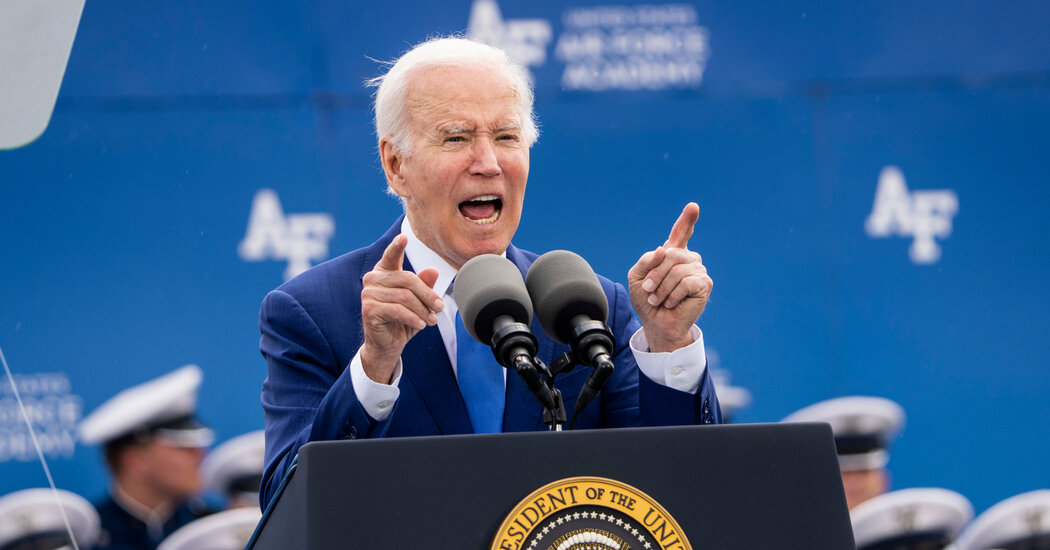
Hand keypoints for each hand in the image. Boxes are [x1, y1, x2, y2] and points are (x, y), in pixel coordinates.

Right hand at [359, 234, 443, 382]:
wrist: (387, 345)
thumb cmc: (403, 319)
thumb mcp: (418, 302)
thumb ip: (424, 285)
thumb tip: (433, 270)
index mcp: (384, 272)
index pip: (391, 256)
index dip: (397, 246)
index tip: (404, 236)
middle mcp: (373, 279)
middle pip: (408, 280)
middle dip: (428, 295)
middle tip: (440, 308)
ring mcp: (368, 293)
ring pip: (405, 297)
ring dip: (423, 311)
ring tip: (431, 321)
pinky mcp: (369, 309)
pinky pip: (398, 310)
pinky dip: (414, 318)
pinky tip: (420, 326)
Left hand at [627, 202, 712, 352]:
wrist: (656, 323)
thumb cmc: (647, 300)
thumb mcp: (637, 277)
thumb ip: (646, 260)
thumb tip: (663, 249)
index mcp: (672, 254)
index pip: (681, 233)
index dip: (687, 220)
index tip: (693, 207)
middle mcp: (688, 259)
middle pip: (670, 254)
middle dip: (655, 274)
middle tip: (647, 291)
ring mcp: (698, 271)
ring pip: (677, 269)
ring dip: (662, 288)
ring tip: (658, 300)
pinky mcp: (704, 284)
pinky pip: (686, 282)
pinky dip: (673, 295)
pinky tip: (671, 303)